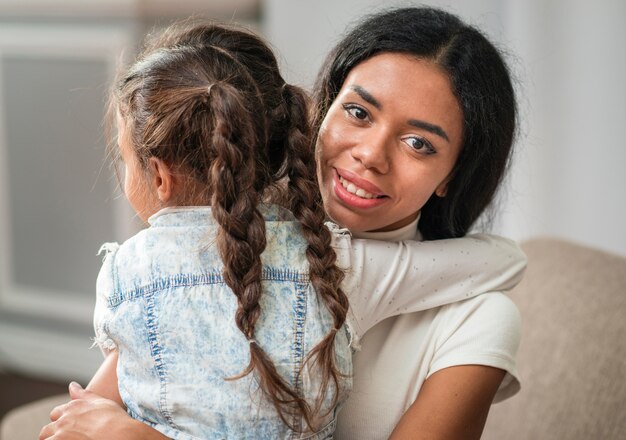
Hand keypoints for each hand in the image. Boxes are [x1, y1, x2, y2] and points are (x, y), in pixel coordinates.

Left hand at [39, 382, 159, 439]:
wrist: (122, 435)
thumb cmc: (115, 419)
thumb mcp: (101, 402)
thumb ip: (83, 394)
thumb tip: (72, 385)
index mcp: (73, 407)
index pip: (55, 414)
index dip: (61, 421)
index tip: (70, 428)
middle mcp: (64, 420)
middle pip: (47, 430)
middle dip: (53, 434)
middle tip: (68, 437)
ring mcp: (61, 435)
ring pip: (46, 439)